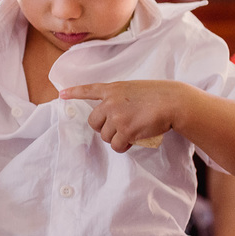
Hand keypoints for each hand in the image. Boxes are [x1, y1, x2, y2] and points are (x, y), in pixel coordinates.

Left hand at [60, 80, 184, 152]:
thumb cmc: (159, 95)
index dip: (74, 92)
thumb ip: (121, 98)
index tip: (62, 94)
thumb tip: (116, 115)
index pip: (88, 90)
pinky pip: (116, 145)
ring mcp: (116, 116)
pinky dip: (122, 146)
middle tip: (118, 129)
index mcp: (113, 89)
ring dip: (115, 138)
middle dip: (103, 129)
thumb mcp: (134, 89)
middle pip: (93, 122)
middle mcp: (110, 102)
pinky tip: (131, 141)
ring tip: (130, 133)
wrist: (172, 102)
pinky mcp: (124, 130)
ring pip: (105, 136)